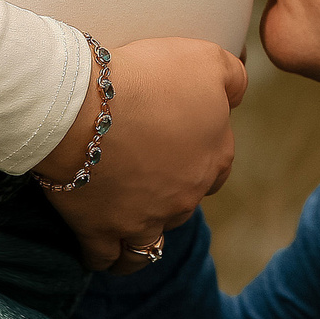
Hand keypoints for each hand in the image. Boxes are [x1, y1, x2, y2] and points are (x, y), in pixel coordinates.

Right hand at [32, 36, 247, 271]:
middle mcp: (185, 198)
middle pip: (184, 204)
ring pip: (151, 243)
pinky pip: (107, 258)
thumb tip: (237, 96)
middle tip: (143, 172)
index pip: (219, 166)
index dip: (201, 154)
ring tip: (127, 220)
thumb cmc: (144, 78)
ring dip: (143, 233)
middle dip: (169, 193)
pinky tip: (98, 243)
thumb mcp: (204, 60)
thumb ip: (233, 78)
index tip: (177, 143)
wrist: (83, 105)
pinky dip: (106, 255)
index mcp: (213, 159)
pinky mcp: (102, 232)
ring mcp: (146, 221)